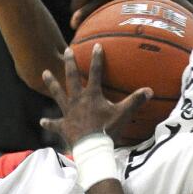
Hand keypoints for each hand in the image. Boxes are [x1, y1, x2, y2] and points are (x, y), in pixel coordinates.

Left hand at [39, 45, 153, 146]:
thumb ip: (135, 101)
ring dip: (51, 83)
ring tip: (45, 73)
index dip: (97, 59)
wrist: (92, 148)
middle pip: (72, 78)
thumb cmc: (107, 130)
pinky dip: (49, 123)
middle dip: (70, 63)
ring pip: (58, 94)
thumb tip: (150, 90)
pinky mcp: (63, 126)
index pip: (95, 73)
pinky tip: (42, 121)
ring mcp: (68, 112)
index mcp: (92, 95)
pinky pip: (54, 124)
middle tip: (67, 50)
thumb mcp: (123, 114)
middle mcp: (77, 100)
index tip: (96, 46)